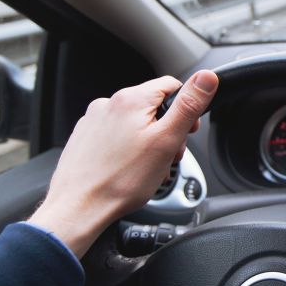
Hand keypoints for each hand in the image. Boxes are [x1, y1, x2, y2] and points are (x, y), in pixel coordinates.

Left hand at [28, 70, 218, 257]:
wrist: (79, 207)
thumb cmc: (121, 180)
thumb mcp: (167, 140)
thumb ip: (189, 105)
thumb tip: (207, 77)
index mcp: (131, 99)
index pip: (172, 86)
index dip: (186, 109)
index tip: (187, 132)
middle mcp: (109, 104)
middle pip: (153, 107)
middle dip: (167, 130)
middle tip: (168, 156)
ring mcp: (94, 121)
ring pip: (135, 123)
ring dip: (149, 142)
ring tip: (149, 167)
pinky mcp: (86, 138)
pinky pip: (117, 136)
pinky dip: (129, 149)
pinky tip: (130, 169)